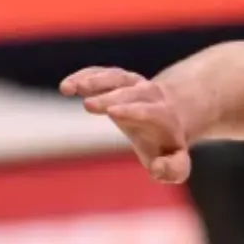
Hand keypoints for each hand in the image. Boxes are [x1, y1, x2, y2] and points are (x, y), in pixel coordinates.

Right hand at [59, 67, 192, 183]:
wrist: (168, 117)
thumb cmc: (167, 146)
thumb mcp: (177, 164)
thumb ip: (174, 169)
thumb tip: (158, 168)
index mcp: (164, 115)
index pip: (149, 110)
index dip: (132, 110)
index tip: (112, 113)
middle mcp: (149, 94)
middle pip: (129, 91)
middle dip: (109, 97)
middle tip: (88, 105)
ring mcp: (132, 83)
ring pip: (114, 76)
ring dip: (93, 80)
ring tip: (71, 88)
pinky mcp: (115, 78)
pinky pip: (100, 73)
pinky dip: (83, 77)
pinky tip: (66, 87)